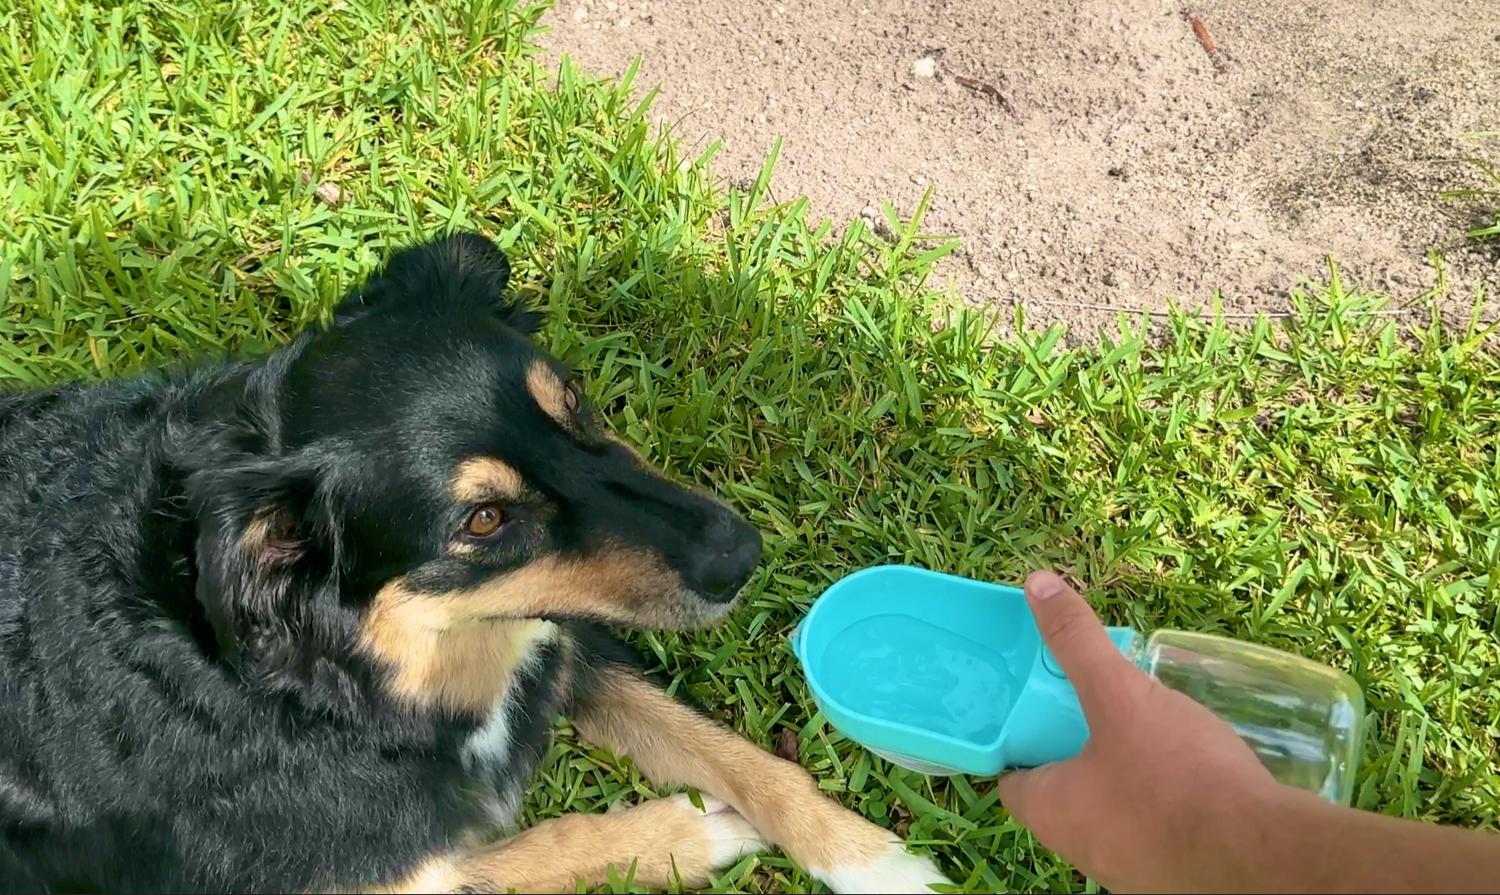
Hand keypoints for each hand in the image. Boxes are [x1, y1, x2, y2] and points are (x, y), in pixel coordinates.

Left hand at [996, 571, 1281, 892]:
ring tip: (1148, 730)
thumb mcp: (1122, 696)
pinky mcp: (1173, 877)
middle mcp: (1079, 849)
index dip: (1019, 740)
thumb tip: (1037, 585)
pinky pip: (1154, 829)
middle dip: (1076, 748)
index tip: (1040, 706)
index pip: (1010, 778)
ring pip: (1109, 810)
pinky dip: (1162, 800)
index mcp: (1050, 813)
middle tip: (1101, 706)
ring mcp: (1127, 869)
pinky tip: (1190, 771)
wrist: (1265, 855)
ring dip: (1121, 773)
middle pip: (1061, 791)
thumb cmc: (1178, 776)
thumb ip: (1078, 643)